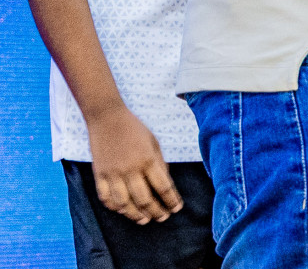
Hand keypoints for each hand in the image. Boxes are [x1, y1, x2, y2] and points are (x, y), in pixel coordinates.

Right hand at [86, 104, 181, 224]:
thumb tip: (164, 184)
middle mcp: (130, 170)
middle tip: (163, 217)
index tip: (177, 207)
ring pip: (124, 204)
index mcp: (148, 160)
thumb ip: (160, 164)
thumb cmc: (134, 129)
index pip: (163, 187)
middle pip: (144, 200)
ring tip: (144, 220)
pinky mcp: (99, 175)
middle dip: (156, 212)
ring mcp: (112, 174)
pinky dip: (114, 207)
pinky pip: (105, 197)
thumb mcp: (154, 143)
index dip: (171, 200)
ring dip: (135, 215)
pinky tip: (123, 210)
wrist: (107, 118)